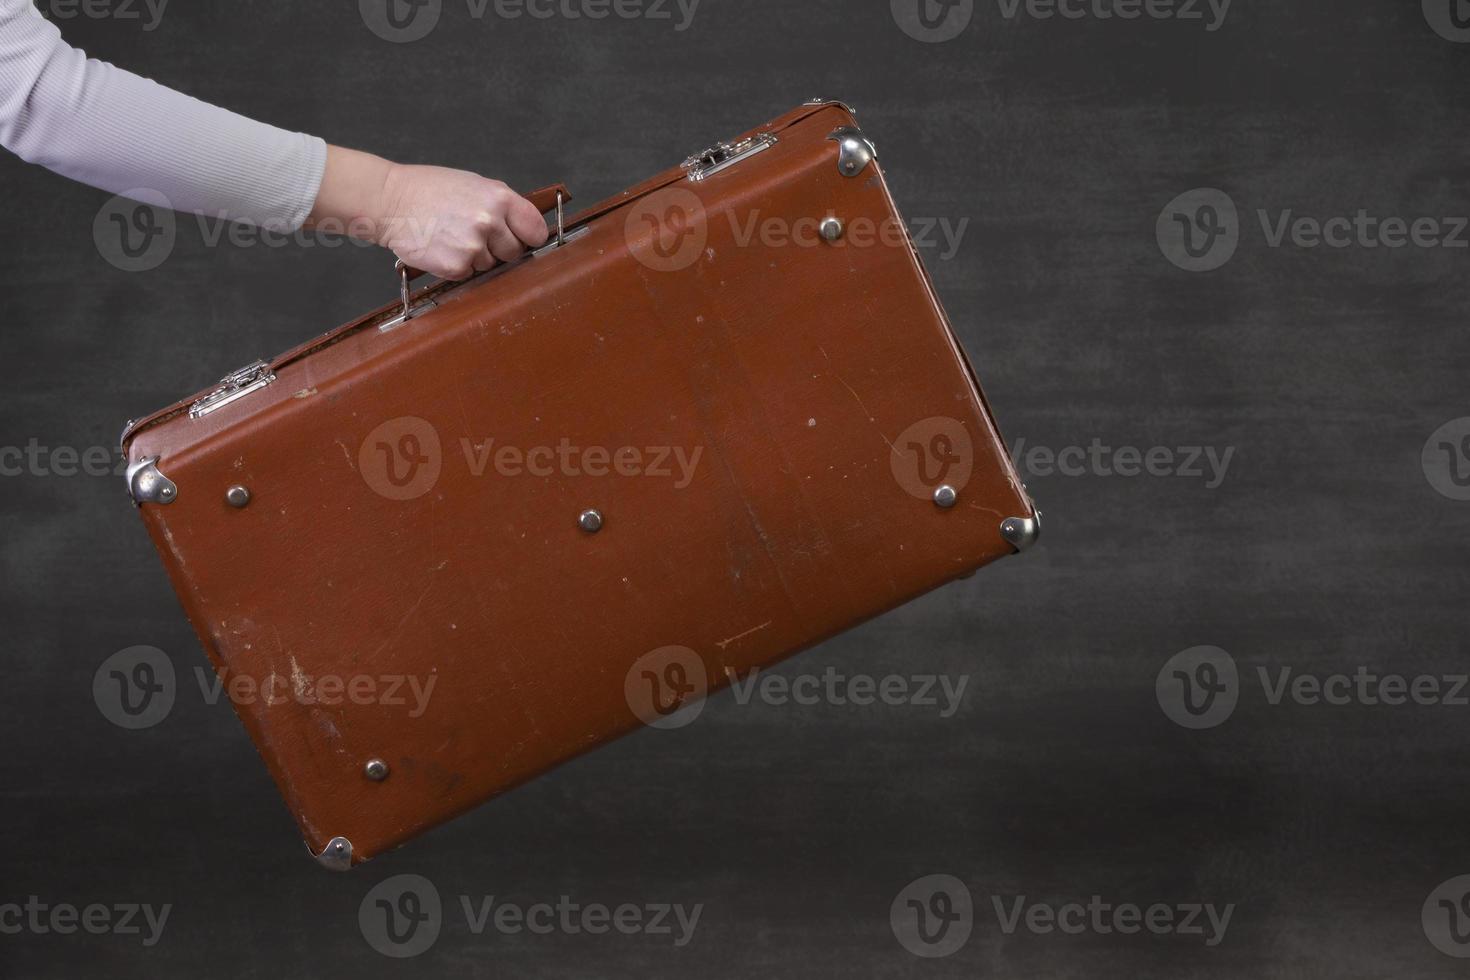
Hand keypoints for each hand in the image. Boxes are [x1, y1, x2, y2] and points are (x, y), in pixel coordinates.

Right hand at [376, 164, 548, 279]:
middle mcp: (490, 222)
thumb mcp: (474, 185)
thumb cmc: (429, 190)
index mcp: (499, 198)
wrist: (390, 202)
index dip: (529, 237)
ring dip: (475, 257)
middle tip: (474, 235)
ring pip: (490, 265)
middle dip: (500, 248)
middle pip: (515, 252)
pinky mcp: (457, 266)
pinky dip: (457, 266)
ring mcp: (474, 246)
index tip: (523, 240)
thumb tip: (524, 226)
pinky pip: (469, 274)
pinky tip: (442, 247)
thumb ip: (501, 205)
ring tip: (451, 236)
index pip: (535, 229)